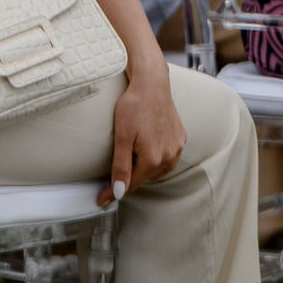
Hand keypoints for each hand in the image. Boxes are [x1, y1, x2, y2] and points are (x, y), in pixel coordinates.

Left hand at [103, 65, 185, 205]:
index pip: (131, 184)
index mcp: (153, 159)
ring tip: (133, 152)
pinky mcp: (181, 138)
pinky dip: (156, 157)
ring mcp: (177, 148)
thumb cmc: (134, 106)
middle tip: (115, 167)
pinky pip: (167, 157)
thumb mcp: (122, 137)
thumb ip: (121, 166)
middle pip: (144, 177)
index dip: (114, 191)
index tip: (101, 199)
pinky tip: (148, 146)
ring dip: (144, 167)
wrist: (152, 83)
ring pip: (156, 169)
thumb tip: (119, 193)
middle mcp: (169, 157)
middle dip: (130, 175)